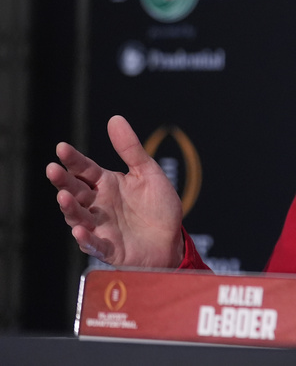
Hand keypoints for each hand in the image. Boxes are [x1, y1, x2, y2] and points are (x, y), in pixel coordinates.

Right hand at [45, 115, 184, 267]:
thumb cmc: (158, 206)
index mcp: (106, 184)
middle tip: (53, 169)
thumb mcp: (147, 173)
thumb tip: (115, 118)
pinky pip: (93, 244)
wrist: (172, 239)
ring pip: (78, 217)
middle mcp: (98, 204)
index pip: (84, 169)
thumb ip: (130, 149)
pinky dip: (85, 239)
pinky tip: (79, 231)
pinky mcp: (108, 248)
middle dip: (63, 181)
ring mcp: (100, 227)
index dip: (73, 159)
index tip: (62, 147)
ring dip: (70, 208)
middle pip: (76, 191)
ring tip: (63, 196)